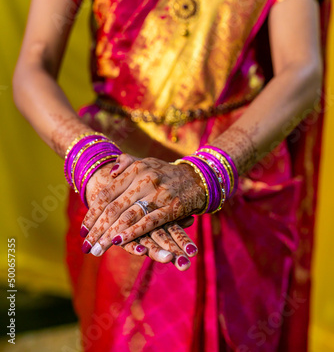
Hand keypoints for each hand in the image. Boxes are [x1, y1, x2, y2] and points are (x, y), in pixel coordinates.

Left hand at [82, 156, 201, 269]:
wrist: (199, 176)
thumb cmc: (167, 172)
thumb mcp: (146, 162)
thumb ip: (126, 163)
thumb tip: (110, 172)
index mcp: (136, 169)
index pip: (107, 194)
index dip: (92, 213)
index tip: (82, 231)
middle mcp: (145, 180)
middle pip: (114, 208)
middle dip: (98, 230)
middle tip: (86, 246)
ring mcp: (159, 193)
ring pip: (128, 216)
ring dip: (110, 235)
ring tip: (98, 249)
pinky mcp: (172, 207)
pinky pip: (149, 222)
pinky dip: (133, 233)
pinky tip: (120, 242)